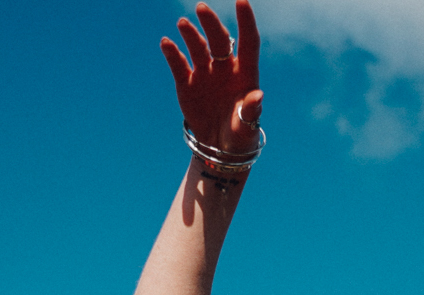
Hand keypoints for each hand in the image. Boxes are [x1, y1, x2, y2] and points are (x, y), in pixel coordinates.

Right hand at [161, 1, 261, 155]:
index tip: (242, 0)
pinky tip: (166, 43)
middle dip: (211, 24)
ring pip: (199, 48)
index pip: (248, 42)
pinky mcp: (188, 84)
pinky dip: (172, 54)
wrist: (219, 149)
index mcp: (245, 74)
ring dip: (191, 35)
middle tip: (201, 8)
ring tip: (183, 24)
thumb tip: (257, 97)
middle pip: (220, 40)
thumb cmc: (240, 136)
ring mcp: (206, 74)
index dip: (246, 21)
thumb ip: (251, 111)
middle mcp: (225, 68)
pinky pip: (179, 65)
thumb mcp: (247, 127)